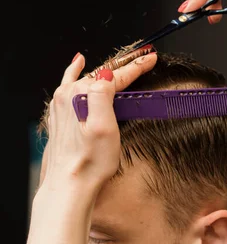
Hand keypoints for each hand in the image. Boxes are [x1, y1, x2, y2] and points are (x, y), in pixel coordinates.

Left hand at [41, 51, 156, 194]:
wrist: (68, 186)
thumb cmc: (89, 163)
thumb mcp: (103, 128)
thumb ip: (102, 96)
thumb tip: (106, 74)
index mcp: (79, 96)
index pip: (114, 76)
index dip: (136, 67)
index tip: (151, 58)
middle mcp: (66, 96)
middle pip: (101, 74)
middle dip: (124, 65)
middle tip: (143, 57)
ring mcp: (61, 106)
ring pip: (87, 78)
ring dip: (106, 70)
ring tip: (122, 60)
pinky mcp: (59, 116)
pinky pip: (68, 84)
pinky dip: (74, 71)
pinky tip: (77, 63)